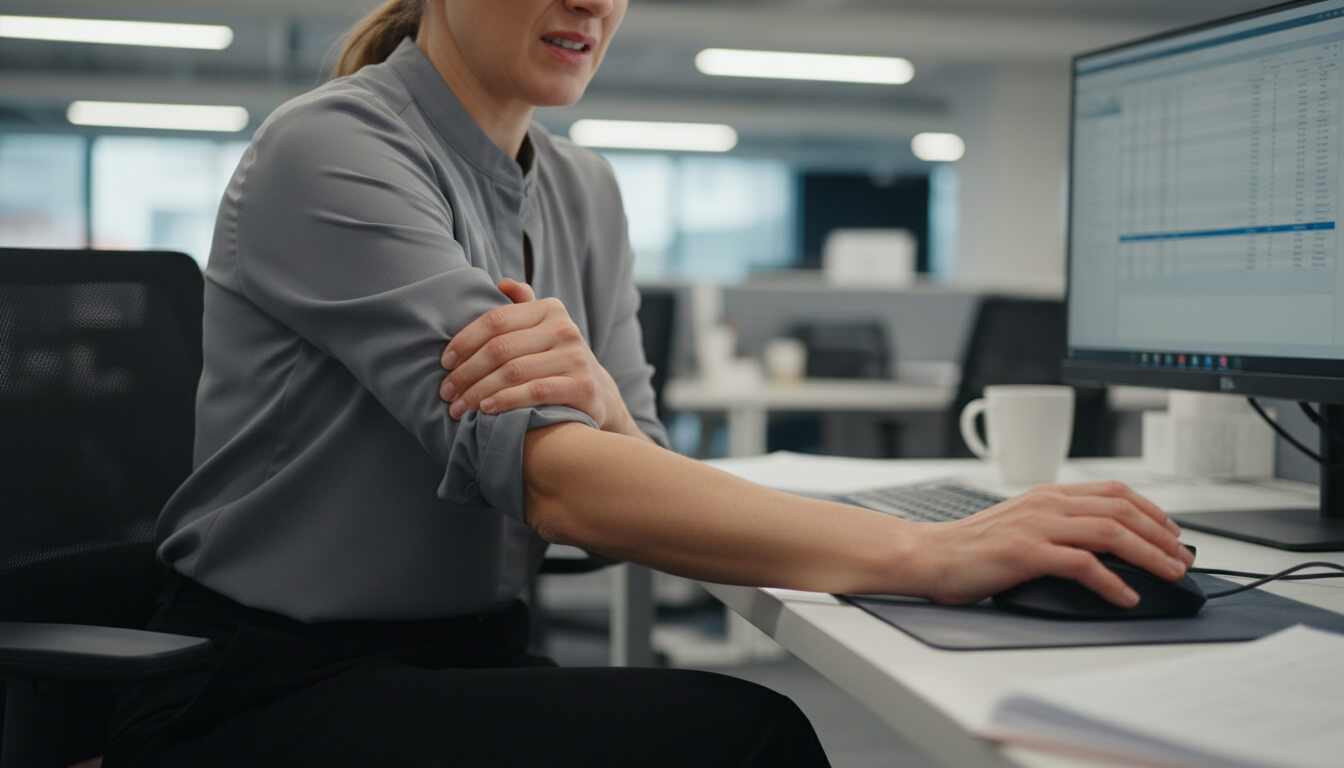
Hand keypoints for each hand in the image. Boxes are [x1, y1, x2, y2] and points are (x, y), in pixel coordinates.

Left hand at [439, 279, 636, 433]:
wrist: (597, 392)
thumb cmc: (555, 358)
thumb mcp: (543, 327)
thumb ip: (523, 305)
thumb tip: (503, 283)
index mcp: (549, 309)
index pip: (496, 320)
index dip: (465, 340)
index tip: (445, 363)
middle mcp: (564, 329)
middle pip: (500, 348)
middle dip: (466, 373)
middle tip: (447, 392)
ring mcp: (575, 357)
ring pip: (513, 372)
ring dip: (479, 392)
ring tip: (459, 408)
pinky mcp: (582, 386)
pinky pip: (535, 392)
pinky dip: (506, 401)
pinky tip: (486, 410)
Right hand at [915, 481, 1193, 607]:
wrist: (928, 555)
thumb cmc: (970, 549)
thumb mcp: (1020, 526)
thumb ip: (1056, 526)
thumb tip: (1100, 548)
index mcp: (1046, 495)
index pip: (1114, 492)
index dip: (1151, 510)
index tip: (1172, 532)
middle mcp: (1046, 504)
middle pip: (1121, 510)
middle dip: (1160, 535)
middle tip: (1181, 558)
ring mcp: (1036, 526)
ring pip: (1110, 532)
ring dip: (1148, 555)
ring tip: (1168, 575)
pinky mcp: (1026, 552)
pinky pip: (1081, 563)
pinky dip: (1111, 582)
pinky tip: (1125, 596)